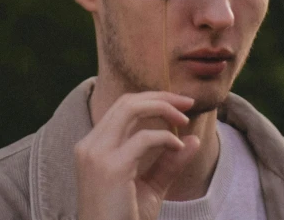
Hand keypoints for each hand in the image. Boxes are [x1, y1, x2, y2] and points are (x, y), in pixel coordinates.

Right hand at [74, 91, 200, 219]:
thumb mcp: (150, 187)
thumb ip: (168, 163)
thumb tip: (193, 140)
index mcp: (92, 147)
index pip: (122, 108)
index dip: (152, 99)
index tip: (180, 104)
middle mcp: (90, 146)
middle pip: (126, 102)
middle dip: (160, 97)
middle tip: (188, 102)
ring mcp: (97, 155)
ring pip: (131, 108)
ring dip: (162, 107)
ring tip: (184, 119)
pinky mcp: (111, 167)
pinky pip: (145, 138)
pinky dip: (166, 138)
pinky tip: (179, 147)